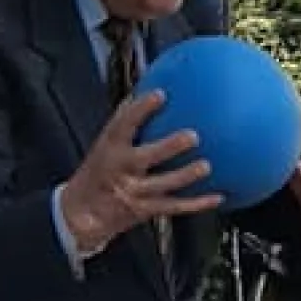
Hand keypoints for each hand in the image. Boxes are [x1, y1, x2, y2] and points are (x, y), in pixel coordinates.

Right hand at [57, 90, 221, 257]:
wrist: (82, 211)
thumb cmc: (98, 170)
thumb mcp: (104, 143)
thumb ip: (124, 119)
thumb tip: (145, 89)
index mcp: (110, 147)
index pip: (123, 124)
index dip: (140, 109)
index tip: (159, 94)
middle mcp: (122, 169)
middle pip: (146, 157)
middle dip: (169, 147)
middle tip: (192, 136)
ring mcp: (134, 191)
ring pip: (163, 185)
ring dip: (185, 176)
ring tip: (205, 166)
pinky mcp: (146, 210)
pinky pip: (175, 206)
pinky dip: (198, 203)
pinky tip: (218, 196)